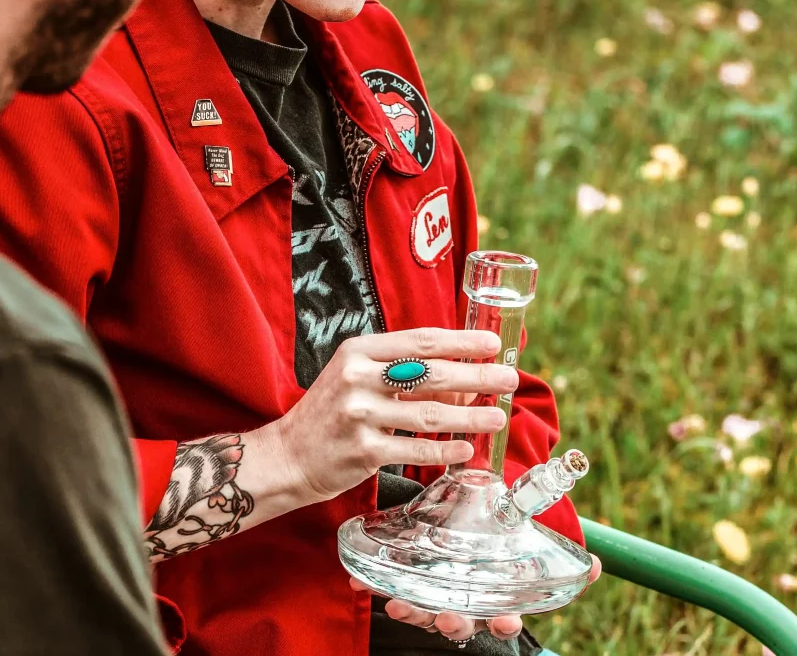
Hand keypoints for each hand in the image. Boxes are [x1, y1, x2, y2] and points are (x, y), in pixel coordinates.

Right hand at [261, 328, 518, 505]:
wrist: (287, 456)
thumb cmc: (332, 412)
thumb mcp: (361, 380)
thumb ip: (407, 376)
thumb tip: (467, 384)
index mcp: (359, 350)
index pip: (421, 340)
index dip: (461, 342)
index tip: (493, 344)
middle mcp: (357, 377)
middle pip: (430, 374)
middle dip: (477, 376)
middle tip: (509, 379)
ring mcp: (358, 414)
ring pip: (429, 414)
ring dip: (470, 417)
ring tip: (498, 417)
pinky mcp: (362, 450)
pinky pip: (415, 449)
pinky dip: (445, 449)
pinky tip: (467, 449)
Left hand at [350, 555, 602, 641]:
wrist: (460, 529)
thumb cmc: (499, 546)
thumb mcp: (529, 550)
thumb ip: (559, 559)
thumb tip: (598, 566)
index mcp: (495, 600)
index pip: (503, 618)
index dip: (505, 622)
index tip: (506, 620)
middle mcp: (466, 606)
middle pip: (462, 623)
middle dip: (454, 622)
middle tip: (449, 618)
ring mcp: (436, 599)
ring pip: (424, 612)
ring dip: (412, 609)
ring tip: (400, 603)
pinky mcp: (410, 586)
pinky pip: (394, 590)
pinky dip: (377, 587)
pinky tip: (362, 581)